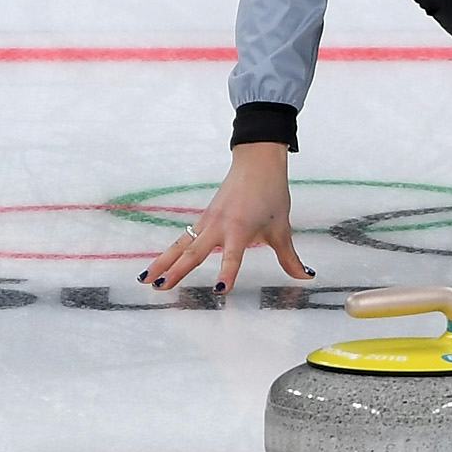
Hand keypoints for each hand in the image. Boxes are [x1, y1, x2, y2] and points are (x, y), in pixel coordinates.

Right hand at [142, 144, 314, 292]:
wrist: (257, 162)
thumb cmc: (270, 194)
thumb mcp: (282, 228)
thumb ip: (290, 257)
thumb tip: (306, 276)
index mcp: (241, 228)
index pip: (233, 256)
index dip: (227, 272)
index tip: (220, 289)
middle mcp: (220, 226)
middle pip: (194, 252)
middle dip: (177, 271)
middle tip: (162, 288)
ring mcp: (207, 221)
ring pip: (181, 245)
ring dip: (163, 262)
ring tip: (146, 280)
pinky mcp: (203, 219)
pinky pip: (182, 238)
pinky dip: (169, 252)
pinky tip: (156, 266)